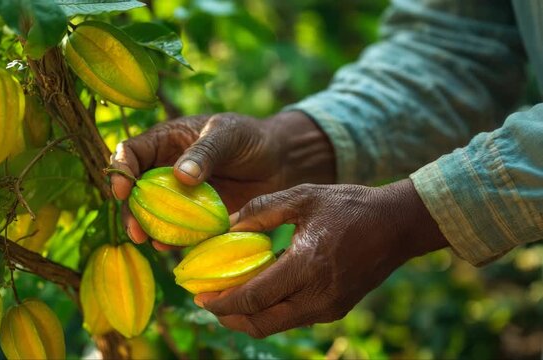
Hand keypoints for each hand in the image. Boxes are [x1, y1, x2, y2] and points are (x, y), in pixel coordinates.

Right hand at [109, 111, 334, 248]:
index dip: (121, 170)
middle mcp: (165, 170)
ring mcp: (180, 197)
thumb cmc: (251, 138)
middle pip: (134, 191)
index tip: (122, 189)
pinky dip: (171, 240)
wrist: (280, 162)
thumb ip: (205, 151)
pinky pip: (177, 231)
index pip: (131, 152)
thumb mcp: (228, 135)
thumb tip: (180, 175)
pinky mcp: (196, 218)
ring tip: (150, 242)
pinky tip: (171, 248)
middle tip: (135, 229)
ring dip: (147, 229)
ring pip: (152, 215)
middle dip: (129, 210)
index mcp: (166, 142)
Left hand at [195, 179, 448, 337]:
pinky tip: (259, 291)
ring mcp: (328, 307)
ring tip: (228, 298)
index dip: (222, 303)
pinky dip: (270, 311)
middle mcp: (317, 296)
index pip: (253, 299)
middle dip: (229, 318)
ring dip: (248, 317)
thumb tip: (227, 226)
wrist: (397, 224)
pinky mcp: (335, 309)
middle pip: (261, 323)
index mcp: (306, 266)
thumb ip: (261, 210)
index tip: (199, 296)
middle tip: (208, 301)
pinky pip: (293, 317)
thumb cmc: (349, 205)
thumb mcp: (302, 197)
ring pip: (276, 325)